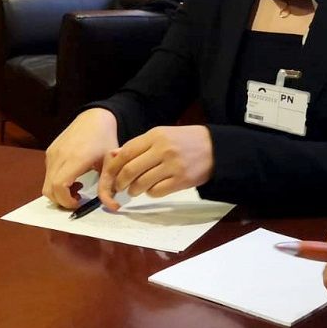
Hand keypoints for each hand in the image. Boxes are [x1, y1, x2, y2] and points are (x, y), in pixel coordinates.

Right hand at [42, 108, 119, 208]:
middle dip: (61, 201)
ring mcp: (52, 153)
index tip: (79, 203)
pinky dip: (56, 182)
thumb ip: (108, 186)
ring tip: (77, 187)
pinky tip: (72, 177)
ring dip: (59, 192)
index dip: (66, 201)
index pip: (59, 186)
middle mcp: (59, 156)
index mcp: (75, 158)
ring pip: (46, 183)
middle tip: (78, 199)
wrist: (94, 117)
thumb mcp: (111, 164)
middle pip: (49, 189)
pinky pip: (47, 174)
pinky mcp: (50, 151)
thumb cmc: (105, 139)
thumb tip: (112, 207)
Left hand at [97, 124, 212, 209]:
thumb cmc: (185, 140)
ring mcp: (172, 166)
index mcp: (155, 136)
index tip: (111, 173)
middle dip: (120, 181)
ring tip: (134, 190)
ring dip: (134, 190)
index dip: (114, 166)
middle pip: (131, 170)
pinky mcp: (181, 181)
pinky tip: (151, 189)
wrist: (215, 148)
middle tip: (119, 186)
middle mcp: (162, 150)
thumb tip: (114, 156)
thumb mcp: (162, 135)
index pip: (126, 152)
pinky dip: (150, 193)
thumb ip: (139, 145)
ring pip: (142, 183)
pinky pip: (157, 191)